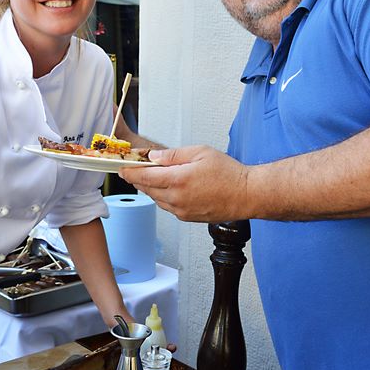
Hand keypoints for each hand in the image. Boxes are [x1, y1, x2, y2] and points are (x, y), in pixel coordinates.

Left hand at [119, 146, 249, 222]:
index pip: (143, 177)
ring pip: (156, 198)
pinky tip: (172, 187)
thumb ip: (173, 155)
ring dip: (152, 187)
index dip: (129, 172)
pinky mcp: (187, 217)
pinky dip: (164, 196)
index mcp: (178, 180)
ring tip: (157, 175)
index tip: (122, 168)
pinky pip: (167, 206)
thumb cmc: (229, 173)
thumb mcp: (200, 152)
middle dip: (139, 178)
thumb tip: (154, 157)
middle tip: (137, 168)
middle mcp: (176, 198)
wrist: (247, 194)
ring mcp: (181, 210)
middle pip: (147, 188)